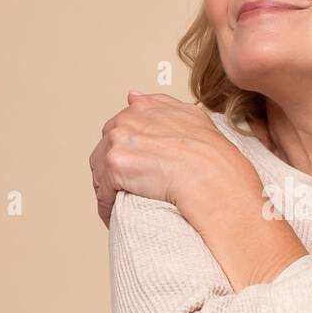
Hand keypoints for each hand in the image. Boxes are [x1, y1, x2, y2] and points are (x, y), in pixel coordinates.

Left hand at [89, 91, 243, 227]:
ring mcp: (119, 140)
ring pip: (100, 170)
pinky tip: (114, 215)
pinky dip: (107, 205)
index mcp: (144, 108)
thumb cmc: (210, 154)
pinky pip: (103, 191)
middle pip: (105, 148)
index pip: (120, 128)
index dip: (126, 150)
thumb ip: (161, 105)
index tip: (133, 167)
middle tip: (125, 189)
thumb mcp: (191, 117)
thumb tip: (133, 96)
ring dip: (107, 188)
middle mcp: (128, 119)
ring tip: (119, 204)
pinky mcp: (115, 164)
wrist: (212, 177)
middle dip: (111, 169)